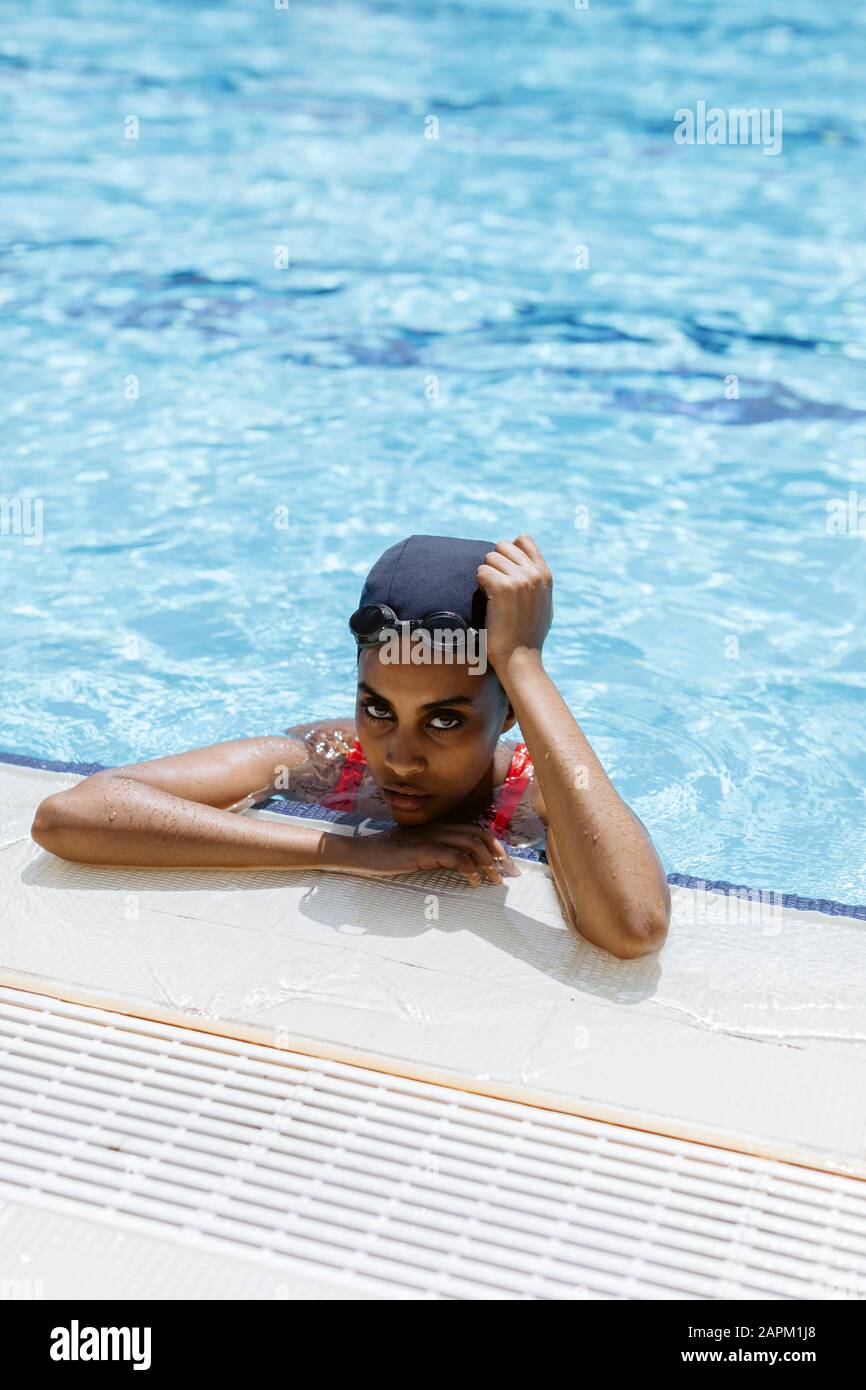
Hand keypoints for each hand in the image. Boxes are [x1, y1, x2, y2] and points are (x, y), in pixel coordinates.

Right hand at [329, 822, 518, 886]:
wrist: (363, 854)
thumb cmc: (389, 856)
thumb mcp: (418, 852)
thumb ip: (438, 854)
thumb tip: (461, 867)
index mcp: (440, 827)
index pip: (477, 831)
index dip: (496, 847)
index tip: (507, 865)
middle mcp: (439, 828)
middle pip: (480, 835)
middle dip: (500, 855)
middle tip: (511, 874)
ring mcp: (432, 838)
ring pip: (472, 845)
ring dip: (488, 864)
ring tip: (494, 881)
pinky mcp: (424, 851)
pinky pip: (455, 857)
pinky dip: (469, 869)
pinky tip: (472, 882)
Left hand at [476, 534, 552, 672]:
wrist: (520, 658)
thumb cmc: (527, 635)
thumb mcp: (543, 604)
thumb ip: (537, 582)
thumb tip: (529, 565)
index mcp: (545, 575)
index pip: (523, 539)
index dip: (508, 551)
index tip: (504, 570)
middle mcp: (535, 574)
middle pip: (502, 546)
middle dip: (494, 564)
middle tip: (494, 587)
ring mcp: (520, 579)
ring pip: (489, 558)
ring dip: (486, 576)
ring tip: (492, 597)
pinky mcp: (503, 588)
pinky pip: (481, 572)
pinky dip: (479, 586)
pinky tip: (487, 602)